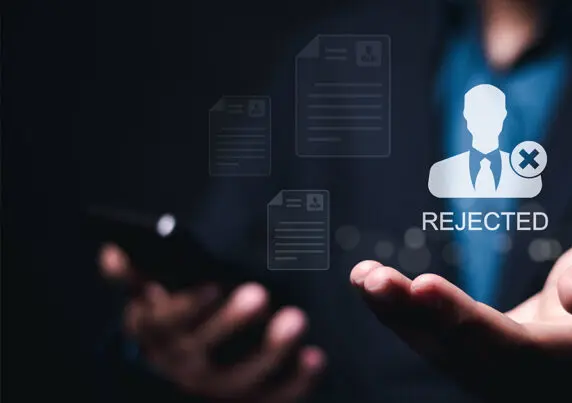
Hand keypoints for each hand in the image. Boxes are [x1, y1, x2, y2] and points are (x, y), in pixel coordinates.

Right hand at [100, 244, 324, 402]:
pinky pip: (271, 399)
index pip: (163, 324)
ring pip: (240, 379)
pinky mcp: (246, 401)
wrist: (179, 366)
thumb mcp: (146, 296)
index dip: (186, 307)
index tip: (210, 286)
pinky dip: (296, 383)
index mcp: (155, 333)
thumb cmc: (171, 316)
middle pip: (203, 350)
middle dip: (231, 322)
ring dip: (271, 351)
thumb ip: (132, 276)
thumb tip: (113, 253)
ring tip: (296, 319)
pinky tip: (315, 358)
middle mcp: (182, 365)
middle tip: (258, 294)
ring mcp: (214, 387)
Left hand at [350, 238, 571, 400]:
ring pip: (435, 350)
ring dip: (394, 315)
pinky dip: (400, 316)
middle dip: (410, 314)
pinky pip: (431, 343)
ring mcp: (490, 376)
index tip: (422, 285)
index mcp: (555, 366)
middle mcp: (515, 381)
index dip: (458, 317)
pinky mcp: (472, 362)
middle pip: (454, 351)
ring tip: (363, 277)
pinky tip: (372, 287)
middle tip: (372, 278)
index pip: (499, 345)